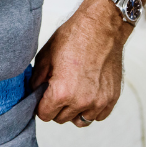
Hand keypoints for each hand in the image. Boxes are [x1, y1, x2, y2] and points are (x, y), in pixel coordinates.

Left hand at [30, 0, 145, 125]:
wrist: (102, 26)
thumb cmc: (74, 36)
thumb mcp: (46, 55)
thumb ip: (38, 79)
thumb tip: (33, 92)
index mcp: (62, 92)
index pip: (44, 115)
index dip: (41, 105)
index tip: (43, 96)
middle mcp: (81, 101)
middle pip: (61, 118)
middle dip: (57, 106)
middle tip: (58, 88)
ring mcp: (99, 101)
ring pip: (80, 120)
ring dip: (74, 110)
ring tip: (73, 92)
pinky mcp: (112, 98)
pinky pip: (98, 116)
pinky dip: (91, 108)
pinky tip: (87, 92)